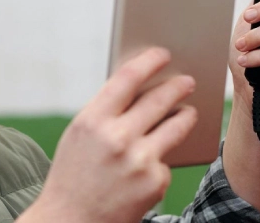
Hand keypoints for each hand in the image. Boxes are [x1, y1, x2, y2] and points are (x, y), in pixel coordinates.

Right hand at [22, 48, 197, 222]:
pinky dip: (160, 161)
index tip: (162, 53)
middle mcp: (117, 138)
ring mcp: (139, 161)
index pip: (127, 78)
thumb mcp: (80, 137)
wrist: (70, 221)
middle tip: (188, 81)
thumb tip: (142, 88)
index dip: (149, 61)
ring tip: (189, 112)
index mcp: (91, 121)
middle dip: (178, 86)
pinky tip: (150, 166)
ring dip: (186, 115)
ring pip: (176, 126)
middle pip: (159, 99)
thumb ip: (106, 112)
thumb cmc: (73, 175)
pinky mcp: (155, 182)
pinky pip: (166, 161)